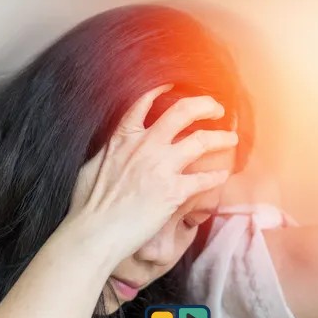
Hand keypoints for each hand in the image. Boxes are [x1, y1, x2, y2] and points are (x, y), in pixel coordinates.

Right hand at [66, 84, 238, 258]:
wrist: (94, 232)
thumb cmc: (86, 205)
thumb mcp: (92, 166)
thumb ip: (110, 152)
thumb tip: (114, 150)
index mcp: (123, 137)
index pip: (145, 101)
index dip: (163, 89)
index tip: (175, 86)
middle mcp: (144, 145)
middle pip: (183, 111)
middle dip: (205, 105)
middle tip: (217, 110)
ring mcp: (160, 167)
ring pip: (202, 140)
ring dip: (221, 138)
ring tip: (231, 139)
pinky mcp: (173, 192)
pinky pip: (204, 179)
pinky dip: (217, 176)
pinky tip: (223, 175)